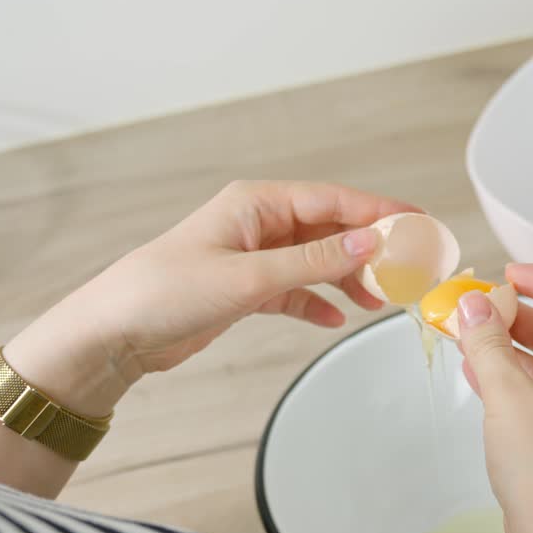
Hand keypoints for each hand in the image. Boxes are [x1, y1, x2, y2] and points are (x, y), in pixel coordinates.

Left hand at [4, 180, 416, 418]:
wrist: (114, 333)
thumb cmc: (166, 291)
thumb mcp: (249, 276)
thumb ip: (315, 260)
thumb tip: (372, 243)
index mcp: (258, 204)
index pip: (334, 199)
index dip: (380, 210)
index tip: (419, 223)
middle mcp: (259, 223)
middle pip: (331, 229)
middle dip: (370, 249)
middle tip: (408, 269)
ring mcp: (254, 255)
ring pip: (318, 260)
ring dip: (348, 279)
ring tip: (376, 301)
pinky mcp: (246, 288)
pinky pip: (297, 289)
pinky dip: (318, 301)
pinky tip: (335, 319)